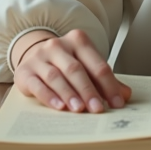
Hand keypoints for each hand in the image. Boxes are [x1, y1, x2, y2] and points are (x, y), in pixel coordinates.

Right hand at [13, 30, 132, 112]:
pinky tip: (59, 107)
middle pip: (76, 69)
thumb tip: (125, 95)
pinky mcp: (25, 71)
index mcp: (78, 40)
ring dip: (69, 94)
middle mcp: (58, 45)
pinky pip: (37, 84)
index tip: (117, 103)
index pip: (97, 64)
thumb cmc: (65, 63)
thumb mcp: (86, 66)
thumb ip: (104, 80)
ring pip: (56, 76)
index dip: (109, 84)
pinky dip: (49, 96)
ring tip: (79, 109)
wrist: (33, 55)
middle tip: (98, 109)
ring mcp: (40, 57)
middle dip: (88, 90)